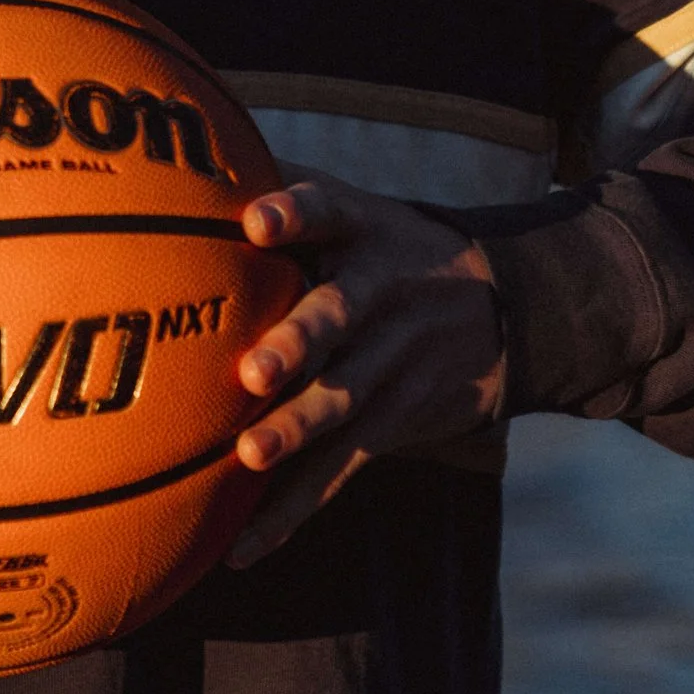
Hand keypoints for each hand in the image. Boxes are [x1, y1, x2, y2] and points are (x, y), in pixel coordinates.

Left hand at [222, 168, 504, 567]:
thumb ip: (283, 180)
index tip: (257, 220)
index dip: (295, 215)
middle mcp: (380, 296)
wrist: (506, 309)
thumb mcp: (356, 205)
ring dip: (295, 432)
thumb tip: (188, 144)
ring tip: (249, 457)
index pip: (328, 213)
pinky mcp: (389, 424)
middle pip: (336, 317)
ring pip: (340, 402)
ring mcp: (388, 365)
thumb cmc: (386, 247)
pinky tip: (241, 550)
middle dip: (298, 343)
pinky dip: (291, 513)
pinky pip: (338, 472)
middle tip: (255, 368)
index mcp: (362, 233)